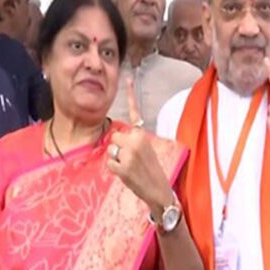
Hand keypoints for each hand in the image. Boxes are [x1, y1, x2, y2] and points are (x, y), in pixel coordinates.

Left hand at [107, 79, 172, 212]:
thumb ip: (135, 140)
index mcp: (143, 135)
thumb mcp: (148, 149)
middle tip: (132, 157)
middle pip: (115, 136)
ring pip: (111, 149)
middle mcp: (135, 142)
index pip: (135, 114)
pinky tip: (126, 174)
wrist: (159, 191)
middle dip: (119, 146)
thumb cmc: (153, 170)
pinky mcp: (121, 167)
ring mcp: (128, 155)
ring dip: (116, 158)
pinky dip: (115, 169)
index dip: (131, 95)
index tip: (128, 78)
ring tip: (130, 166)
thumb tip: (119, 136)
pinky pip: (110, 163)